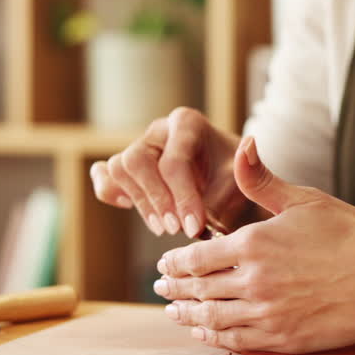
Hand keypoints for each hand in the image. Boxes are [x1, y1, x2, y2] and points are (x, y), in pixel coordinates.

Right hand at [89, 107, 252, 237]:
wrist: (235, 189)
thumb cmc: (241, 183)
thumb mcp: (249, 181)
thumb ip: (242, 180)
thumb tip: (237, 161)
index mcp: (187, 124)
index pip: (174, 160)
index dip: (182, 197)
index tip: (194, 227)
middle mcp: (159, 130)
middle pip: (136, 160)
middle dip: (156, 200)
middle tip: (176, 229)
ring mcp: (141, 147)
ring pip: (119, 169)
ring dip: (140, 203)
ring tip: (164, 228)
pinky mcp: (129, 168)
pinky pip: (106, 177)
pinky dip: (111, 193)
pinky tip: (132, 208)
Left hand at [154, 136, 354, 353]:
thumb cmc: (351, 234)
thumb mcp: (304, 200)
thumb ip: (263, 180)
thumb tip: (244, 144)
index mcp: (252, 244)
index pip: (196, 257)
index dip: (175, 263)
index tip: (165, 264)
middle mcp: (252, 281)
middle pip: (198, 289)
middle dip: (175, 290)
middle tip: (161, 290)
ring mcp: (267, 313)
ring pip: (212, 318)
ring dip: (189, 317)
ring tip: (176, 314)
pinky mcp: (284, 338)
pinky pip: (237, 342)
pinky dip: (215, 338)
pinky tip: (206, 334)